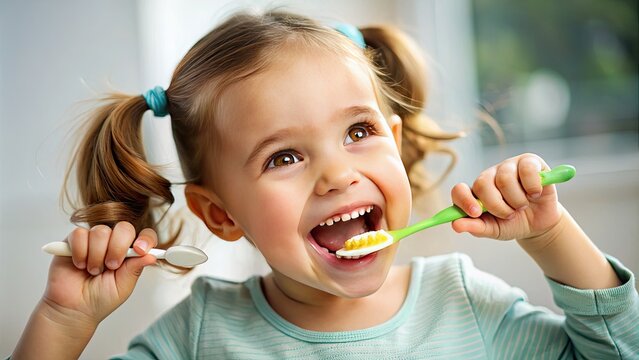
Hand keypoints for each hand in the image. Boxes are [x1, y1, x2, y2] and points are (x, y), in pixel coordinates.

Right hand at [42, 222, 157, 326]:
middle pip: (124, 228)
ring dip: (97, 255)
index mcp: (130, 254)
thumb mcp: (123, 287)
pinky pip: (79, 234)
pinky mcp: (73, 240)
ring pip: (101, 231)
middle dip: (118, 247)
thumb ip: (135, 269)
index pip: (145, 236)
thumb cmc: (98, 299)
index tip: (140, 250)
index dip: (145, 239)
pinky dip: (80, 251)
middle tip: (111, 266)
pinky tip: (80, 264)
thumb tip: (152, 256)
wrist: (73, 309)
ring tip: (93, 271)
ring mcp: (94, 240)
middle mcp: (113, 243)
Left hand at [450, 153, 563, 241]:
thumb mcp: (493, 230)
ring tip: (522, 206)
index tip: (475, 213)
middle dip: (497, 205)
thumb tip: (456, 225)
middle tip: (509, 215)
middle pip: (482, 183)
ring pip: (504, 178)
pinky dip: (532, 187)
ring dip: (516, 200)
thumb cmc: (513, 224)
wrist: (539, 224)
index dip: (464, 200)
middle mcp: (489, 176)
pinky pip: (526, 170)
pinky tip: (534, 194)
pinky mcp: (529, 162)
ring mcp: (508, 167)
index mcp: (476, 193)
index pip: (459, 190)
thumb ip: (475, 227)